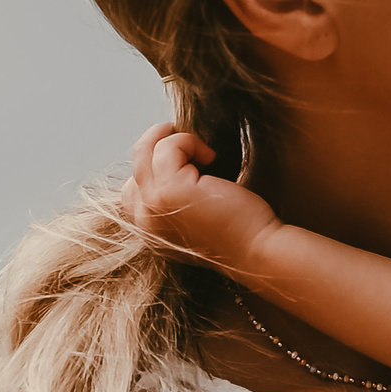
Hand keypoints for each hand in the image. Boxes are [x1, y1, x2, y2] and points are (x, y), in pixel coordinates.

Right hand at [125, 120, 280, 273]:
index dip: (158, 167)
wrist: (257, 251)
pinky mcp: (170, 191)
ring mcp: (153, 205)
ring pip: (144, 151)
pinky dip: (188, 141)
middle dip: (161, 146)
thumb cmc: (240, 231)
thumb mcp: (197, 219)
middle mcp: (144, 220)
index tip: (192, 165)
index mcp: (149, 229)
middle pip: (135, 165)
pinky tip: (212, 157)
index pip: (132, 187)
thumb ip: (177, 202)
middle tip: (196, 148)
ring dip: (176, 140)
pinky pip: (166, 148)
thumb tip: (179, 164)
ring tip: (206, 153)